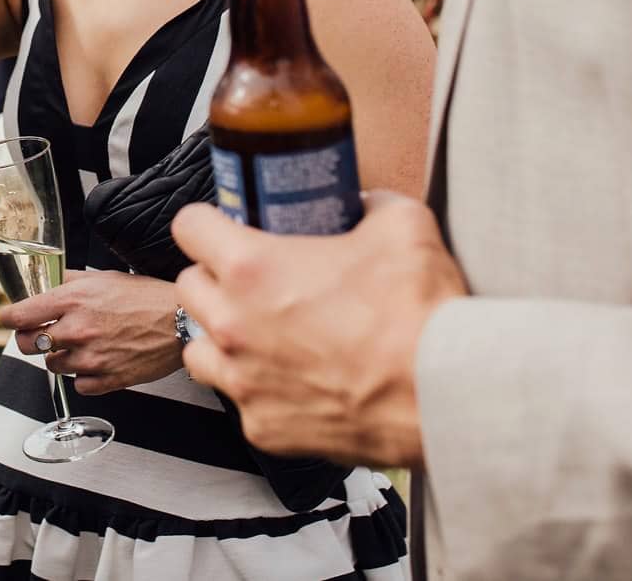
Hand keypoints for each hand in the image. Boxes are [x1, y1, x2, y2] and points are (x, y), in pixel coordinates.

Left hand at [0, 269, 181, 395]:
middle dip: (28, 339)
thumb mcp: (104, 278)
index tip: (6, 318)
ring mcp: (92, 358)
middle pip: (26, 344)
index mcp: (73, 300)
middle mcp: (78, 330)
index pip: (19, 315)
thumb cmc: (146, 297)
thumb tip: (45, 281)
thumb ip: (69, 280)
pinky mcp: (107, 380)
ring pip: (52, 366)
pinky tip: (96, 361)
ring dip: (59, 357)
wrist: (181, 321)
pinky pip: (78, 385)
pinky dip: (83, 376)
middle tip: (39, 334)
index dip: (7, 318)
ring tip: (79, 346)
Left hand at [172, 192, 467, 467]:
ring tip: (258, 329)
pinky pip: (237, 399)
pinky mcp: (263, 427)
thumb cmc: (419, 310)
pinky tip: (289, 377)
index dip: (207, 222)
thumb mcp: (400, 223)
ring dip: (220, 334)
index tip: (225, 226)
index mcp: (252, 268)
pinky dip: (254, 386)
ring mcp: (244, 381)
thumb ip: (367, 204)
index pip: (189, 227)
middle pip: (189, 287)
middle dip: (214, 277)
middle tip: (251, 278)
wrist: (443, 394)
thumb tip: (360, 203)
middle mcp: (234, 325)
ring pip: (197, 348)